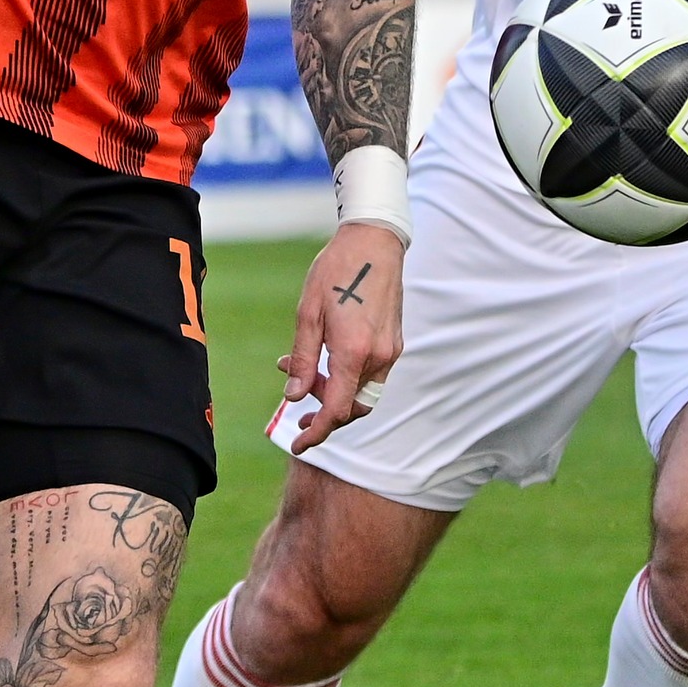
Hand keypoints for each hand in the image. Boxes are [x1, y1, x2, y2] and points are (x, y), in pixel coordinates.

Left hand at [278, 224, 404, 453]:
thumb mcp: (307, 314)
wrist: (374, 242)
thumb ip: (302, 359)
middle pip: (352, 408)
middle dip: (324, 414)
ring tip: (306, 372)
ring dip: (336, 394)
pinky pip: (372, 375)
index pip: (335, 411)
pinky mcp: (395, 342)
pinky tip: (328, 357)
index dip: (315, 434)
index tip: (297, 444)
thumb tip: (292, 397)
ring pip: (363, 394)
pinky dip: (349, 377)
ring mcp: (390, 350)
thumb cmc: (336, 271)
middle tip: (296, 402)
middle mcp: (377, 357)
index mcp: (353, 352)